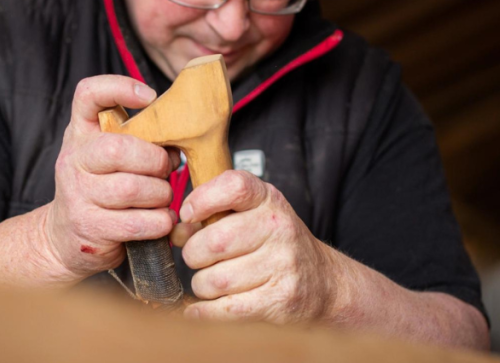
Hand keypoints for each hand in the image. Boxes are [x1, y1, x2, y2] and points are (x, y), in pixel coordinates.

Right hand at [44, 75, 178, 280]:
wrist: (65, 238)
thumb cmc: (100, 190)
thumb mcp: (109, 158)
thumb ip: (139, 143)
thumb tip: (179, 145)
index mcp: (81, 133)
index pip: (88, 94)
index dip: (119, 88)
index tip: (149, 97)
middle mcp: (74, 159)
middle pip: (119, 149)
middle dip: (155, 161)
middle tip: (166, 170)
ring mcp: (78, 195)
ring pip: (131, 189)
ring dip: (160, 194)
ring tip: (163, 198)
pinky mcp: (90, 228)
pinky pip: (136, 223)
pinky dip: (159, 222)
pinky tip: (161, 220)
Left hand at [172, 170, 337, 323]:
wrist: (322, 283)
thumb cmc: (275, 246)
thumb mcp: (253, 216)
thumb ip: (214, 216)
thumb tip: (177, 233)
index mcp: (269, 200)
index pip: (234, 186)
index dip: (202, 199)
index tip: (188, 215)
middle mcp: (279, 228)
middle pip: (213, 242)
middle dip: (193, 255)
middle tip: (199, 259)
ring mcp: (282, 265)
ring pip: (215, 280)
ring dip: (202, 286)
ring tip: (212, 283)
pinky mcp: (279, 300)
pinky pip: (226, 309)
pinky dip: (204, 313)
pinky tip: (199, 310)